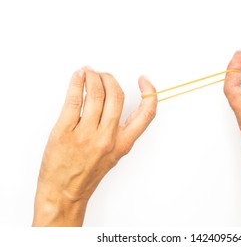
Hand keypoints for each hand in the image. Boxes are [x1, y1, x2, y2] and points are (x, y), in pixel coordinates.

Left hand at [33, 67, 156, 225]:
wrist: (63, 193)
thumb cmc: (87, 174)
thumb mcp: (113, 155)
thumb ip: (118, 130)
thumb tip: (114, 101)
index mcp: (123, 143)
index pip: (145, 114)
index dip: (150, 93)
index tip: (144, 80)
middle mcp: (107, 137)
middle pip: (116, 95)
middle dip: (110, 78)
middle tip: (103, 75)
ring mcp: (86, 134)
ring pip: (96, 93)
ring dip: (93, 76)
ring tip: (89, 72)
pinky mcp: (65, 131)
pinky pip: (74, 99)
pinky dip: (76, 83)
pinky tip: (78, 77)